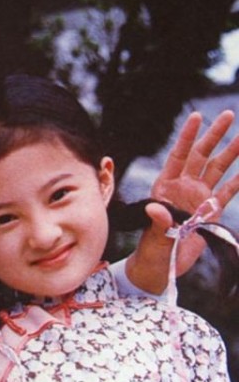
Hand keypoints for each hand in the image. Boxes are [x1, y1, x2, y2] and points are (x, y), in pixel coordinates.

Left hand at [126, 110, 238, 293]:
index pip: (178, 157)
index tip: (196, 117)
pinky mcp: (209, 212)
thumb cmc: (151, 251)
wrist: (161, 267)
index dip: (187, 137)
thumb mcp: (153, 236)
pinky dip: (238, 181)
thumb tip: (154, 209)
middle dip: (214, 136)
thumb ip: (157, 221)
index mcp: (165, 188)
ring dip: (231, 153)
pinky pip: (227, 192)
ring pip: (217, 170)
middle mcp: (182, 188)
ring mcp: (197, 198)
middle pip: (201, 157)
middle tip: (227, 114)